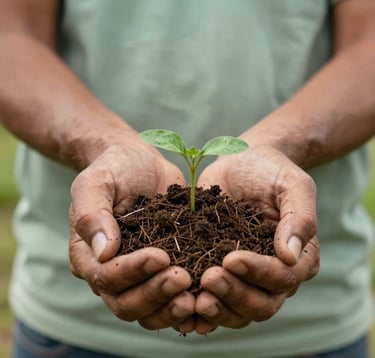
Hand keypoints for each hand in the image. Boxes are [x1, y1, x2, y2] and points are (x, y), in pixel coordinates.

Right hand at [69, 141, 195, 330]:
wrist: (140, 164)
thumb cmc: (115, 169)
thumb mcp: (97, 182)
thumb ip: (91, 214)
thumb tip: (103, 253)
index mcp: (88, 256)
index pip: (106, 277)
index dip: (132, 272)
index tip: (160, 256)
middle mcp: (111, 274)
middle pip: (127, 304)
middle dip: (156, 294)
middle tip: (183, 279)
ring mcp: (138, 278)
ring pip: (150, 312)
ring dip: (172, 308)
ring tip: (198, 298)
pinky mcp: (163, 273)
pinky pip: (172, 301)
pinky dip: (188, 307)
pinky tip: (208, 301)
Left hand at [193, 145, 319, 332]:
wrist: (241, 164)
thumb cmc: (270, 171)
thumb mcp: (292, 185)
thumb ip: (300, 217)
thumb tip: (291, 256)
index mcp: (299, 257)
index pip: (283, 277)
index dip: (259, 273)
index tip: (231, 259)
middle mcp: (275, 276)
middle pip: (262, 304)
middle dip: (235, 294)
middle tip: (208, 279)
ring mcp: (248, 280)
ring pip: (239, 312)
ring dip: (218, 308)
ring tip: (195, 297)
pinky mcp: (223, 275)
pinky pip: (216, 302)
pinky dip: (202, 311)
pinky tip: (184, 305)